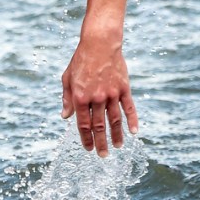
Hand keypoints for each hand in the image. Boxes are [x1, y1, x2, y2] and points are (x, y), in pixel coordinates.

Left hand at [60, 21, 138, 156]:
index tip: (88, 148)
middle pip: (99, 126)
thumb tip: (65, 117)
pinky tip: (134, 132)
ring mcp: (111, 93)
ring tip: (117, 147)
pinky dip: (132, 121)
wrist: (99, 43)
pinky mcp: (124, 88)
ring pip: (114, 120)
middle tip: (102, 155)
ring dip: (116, 136)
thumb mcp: (67, 78)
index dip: (85, 138)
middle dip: (100, 142)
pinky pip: (129, 108)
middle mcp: (96, 97)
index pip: (83, 123)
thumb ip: (67, 99)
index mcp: (80, 96)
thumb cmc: (80, 60)